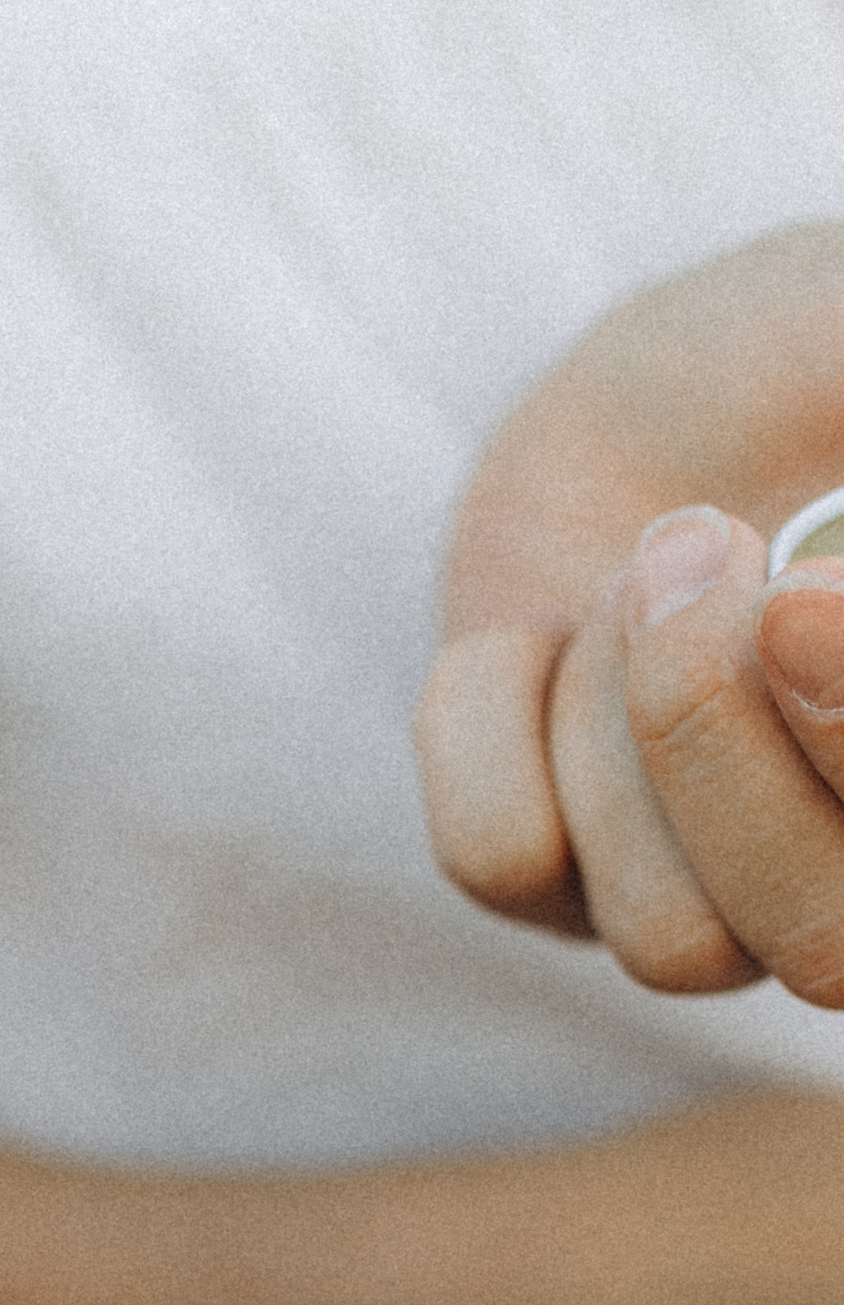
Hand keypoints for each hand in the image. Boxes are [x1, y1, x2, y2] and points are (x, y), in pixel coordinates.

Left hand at [417, 226, 843, 1003]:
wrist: (682, 375)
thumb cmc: (826, 356)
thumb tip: (831, 581)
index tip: (800, 593)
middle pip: (819, 948)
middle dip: (724, 744)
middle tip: (687, 549)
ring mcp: (713, 906)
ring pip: (664, 938)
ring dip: (619, 720)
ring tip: (645, 564)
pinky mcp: (553, 880)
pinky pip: (502, 863)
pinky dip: (493, 723)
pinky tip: (537, 631)